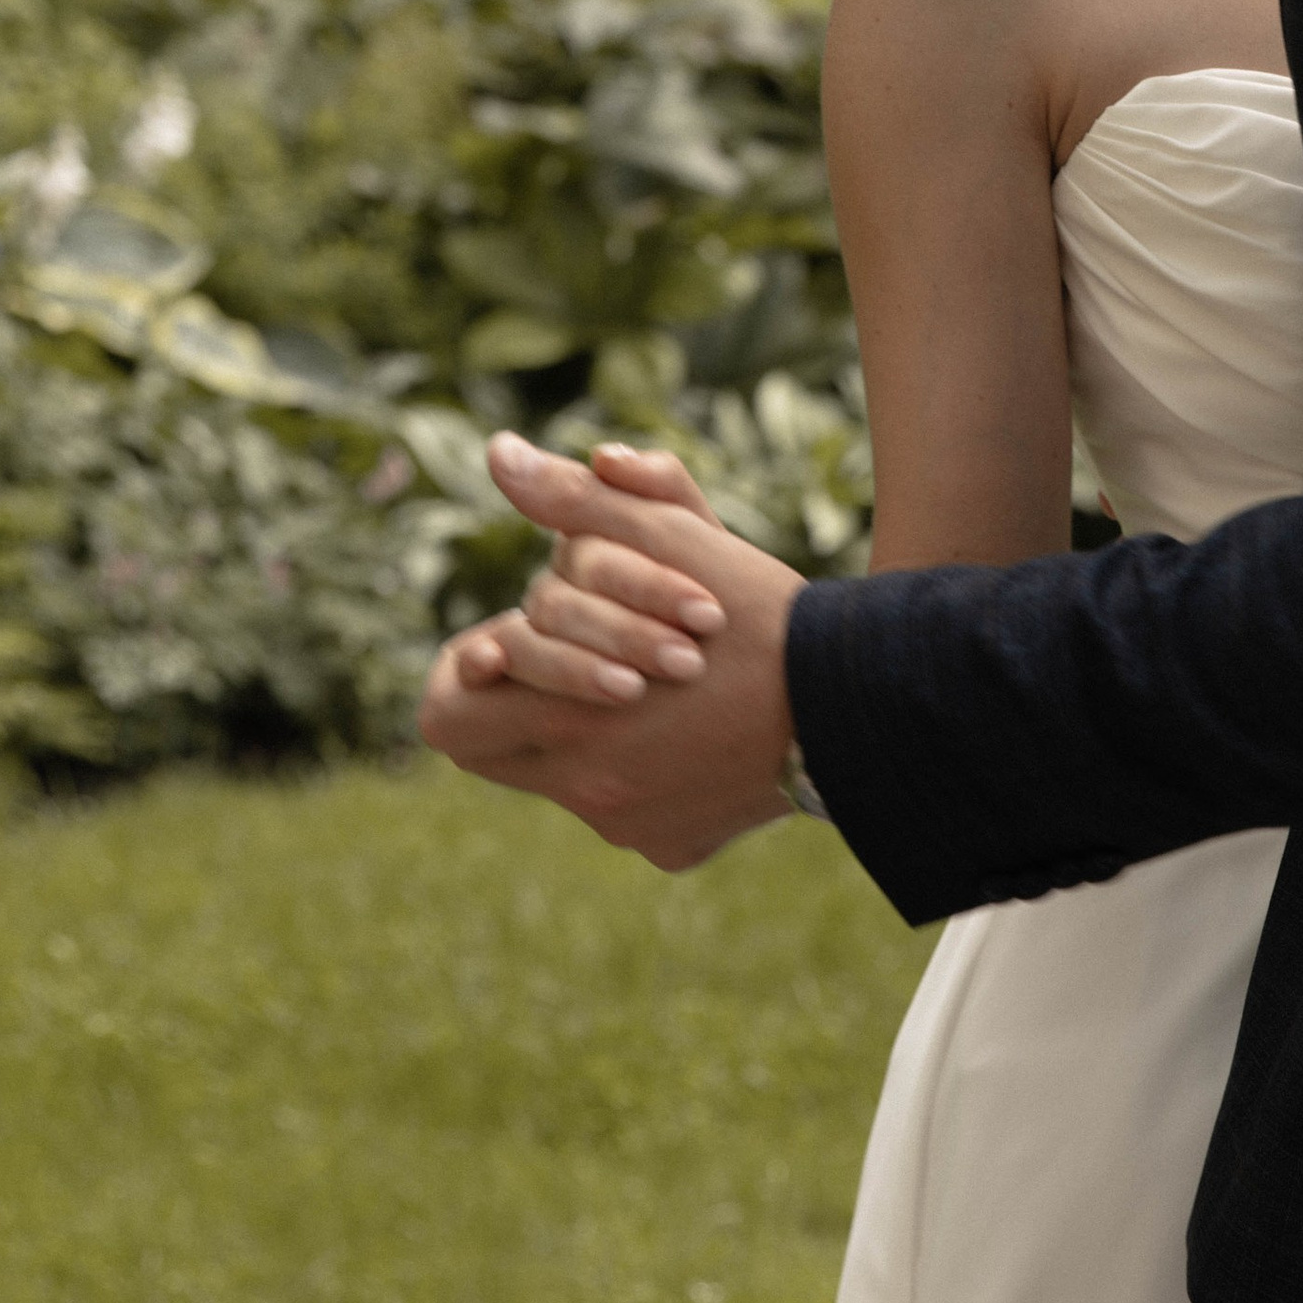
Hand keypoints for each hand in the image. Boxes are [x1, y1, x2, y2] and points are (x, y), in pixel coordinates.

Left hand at [416, 437, 805, 869]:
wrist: (854, 707)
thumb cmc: (758, 615)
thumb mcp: (671, 539)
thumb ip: (576, 501)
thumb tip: (499, 454)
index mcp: (566, 720)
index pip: (447, 718)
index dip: (468, 674)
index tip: (503, 644)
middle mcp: (586, 792)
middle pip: (492, 755)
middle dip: (519, 700)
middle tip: (574, 658)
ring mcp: (629, 827)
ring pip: (565, 780)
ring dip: (587, 730)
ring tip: (649, 682)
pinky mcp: (671, 848)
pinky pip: (631, 812)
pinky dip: (648, 772)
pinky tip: (696, 730)